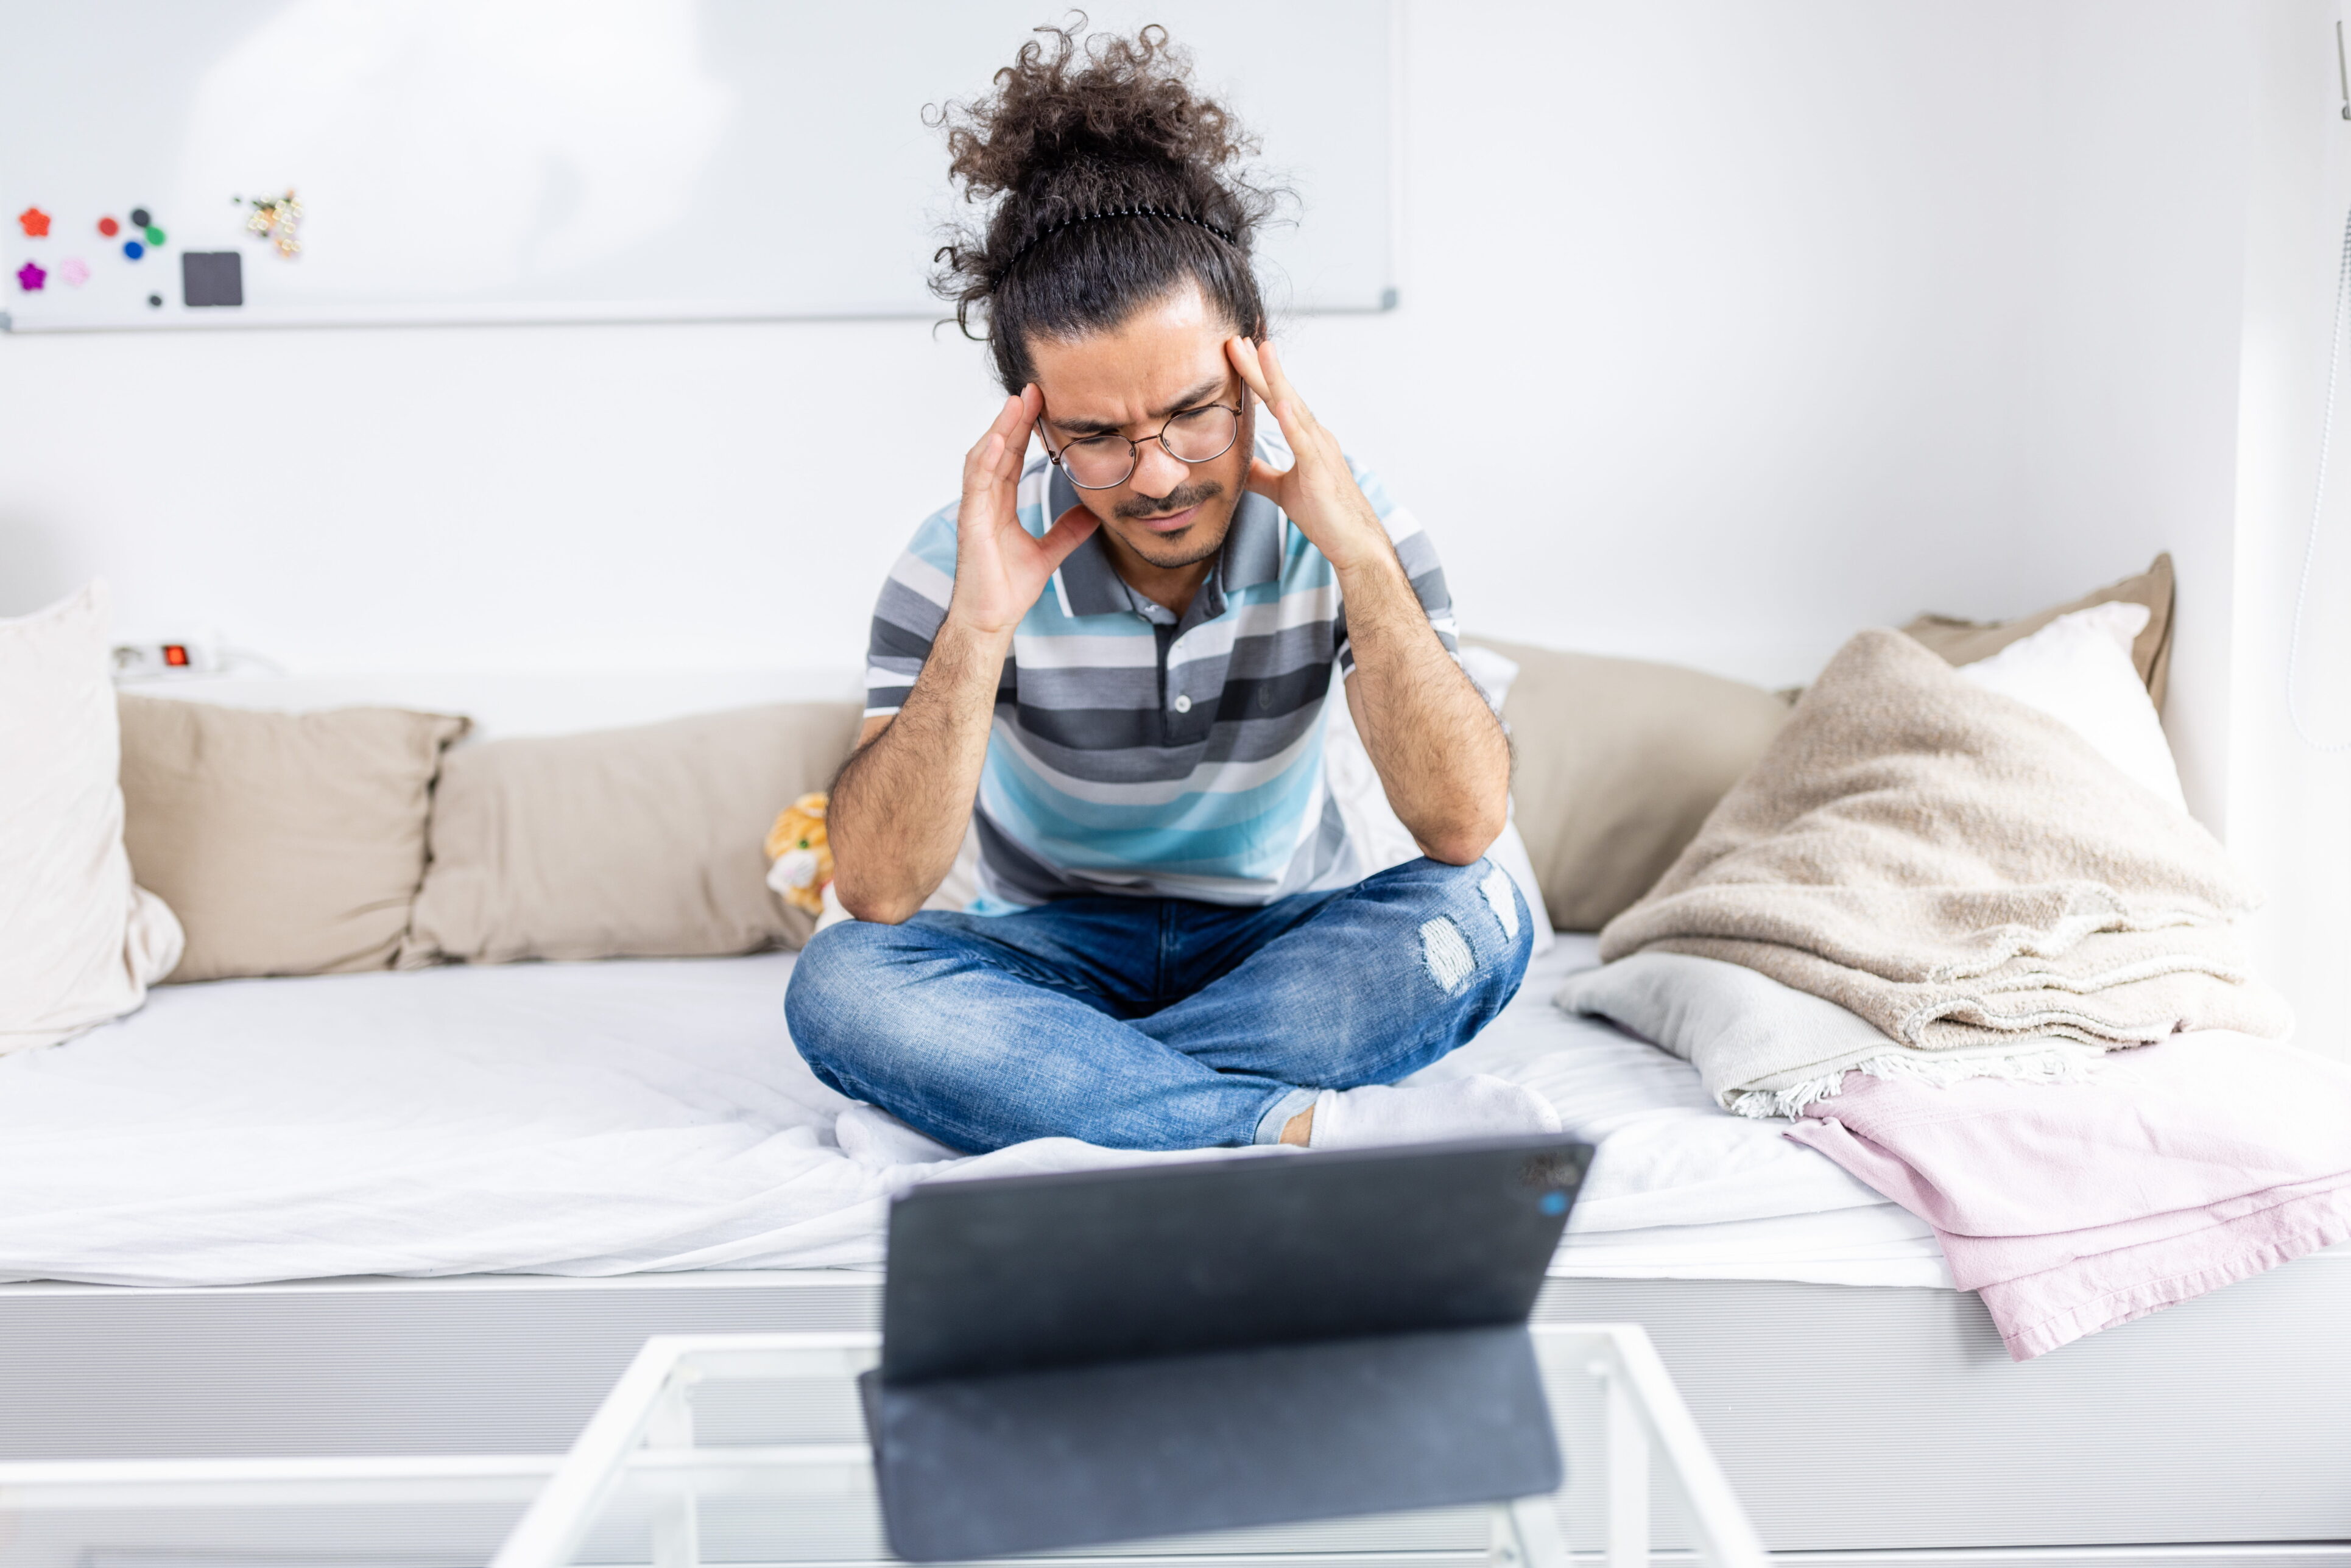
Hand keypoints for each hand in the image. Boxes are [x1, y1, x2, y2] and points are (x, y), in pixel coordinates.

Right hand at [949, 385, 1098, 636]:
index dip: (1027, 430)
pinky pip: (976, 483)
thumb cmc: (1009, 589)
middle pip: (1001, 450)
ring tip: (1018, 402)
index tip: (1044, 404)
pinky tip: (1000, 439)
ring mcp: (975, 509)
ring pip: (986, 458)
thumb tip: (1094, 513)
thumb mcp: (1050, 553)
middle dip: (1015, 418)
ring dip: (1001, 429)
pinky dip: (987, 459)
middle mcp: (985, 501)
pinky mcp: (969, 522)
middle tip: (1034, 388)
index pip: (1014, 458)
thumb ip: (1069, 531)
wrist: (992, 620)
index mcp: (1001, 505)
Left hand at [1225, 337, 1393, 573]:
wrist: (1355, 543)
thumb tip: (1238, 464)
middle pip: (1282, 394)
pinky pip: (1304, 443)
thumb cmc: (1324, 515)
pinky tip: (1279, 402)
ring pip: (1294, 408)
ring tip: (1260, 351)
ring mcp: (1320, 450)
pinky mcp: (1320, 472)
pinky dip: (1292, 421)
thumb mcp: (1282, 490)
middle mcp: (1315, 436)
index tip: (1238, 351)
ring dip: (1276, 379)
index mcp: (1306, 438)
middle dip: (1259, 366)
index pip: (1275, 400)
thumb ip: (1261, 475)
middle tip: (1237, 339)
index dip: (1256, 376)